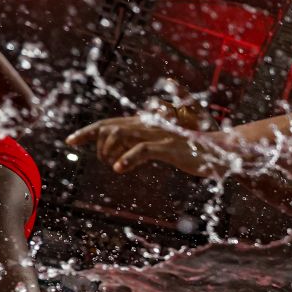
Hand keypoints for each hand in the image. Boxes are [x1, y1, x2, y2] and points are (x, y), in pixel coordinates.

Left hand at [68, 117, 229, 177]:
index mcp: (146, 124)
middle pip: (109, 125)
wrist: (221, 152)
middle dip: (92, 140)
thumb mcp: (164, 150)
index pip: (109, 123)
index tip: (69, 141)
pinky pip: (141, 149)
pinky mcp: (169, 146)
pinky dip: (127, 158)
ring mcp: (158, 134)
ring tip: (112, 164)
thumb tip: (121, 161)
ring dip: (108, 149)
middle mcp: (149, 124)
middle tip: (99, 160)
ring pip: (120, 133)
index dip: (87, 131)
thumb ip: (141, 151)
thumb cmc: (195, 152)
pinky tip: (118, 168)